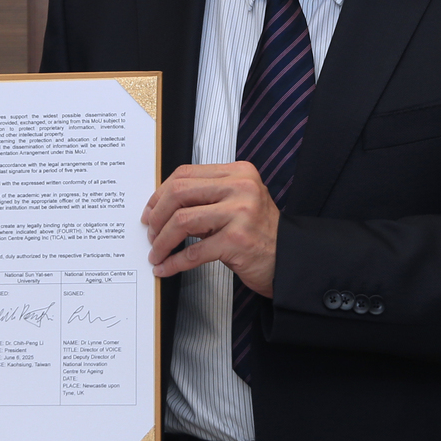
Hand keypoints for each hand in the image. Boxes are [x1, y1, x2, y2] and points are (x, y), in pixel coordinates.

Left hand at [142, 162, 278, 294]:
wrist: (290, 259)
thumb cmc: (259, 233)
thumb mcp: (236, 204)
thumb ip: (206, 198)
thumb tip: (161, 207)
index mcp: (238, 172)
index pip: (186, 174)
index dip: (160, 193)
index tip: (150, 211)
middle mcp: (241, 188)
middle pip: (179, 193)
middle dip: (157, 216)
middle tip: (150, 233)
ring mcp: (240, 213)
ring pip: (182, 221)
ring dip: (162, 241)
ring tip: (156, 252)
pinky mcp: (237, 241)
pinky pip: (194, 251)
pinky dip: (174, 262)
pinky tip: (166, 268)